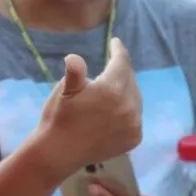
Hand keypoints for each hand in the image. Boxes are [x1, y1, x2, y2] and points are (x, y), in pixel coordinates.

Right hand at [32, 38, 141, 177]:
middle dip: (122, 70)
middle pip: (130, 79)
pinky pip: (136, 116)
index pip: (121, 62)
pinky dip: (129, 109)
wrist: (59, 153)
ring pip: (136, 97)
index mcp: (111, 89)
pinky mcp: (135, 138)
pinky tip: (118, 109)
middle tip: (114, 64)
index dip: (118, 50)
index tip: (115, 42)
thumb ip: (75, 71)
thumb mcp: (64, 90)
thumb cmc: (59, 117)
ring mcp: (134, 123)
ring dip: (127, 89)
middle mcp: (128, 106)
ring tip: (116, 86)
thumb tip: (74, 57)